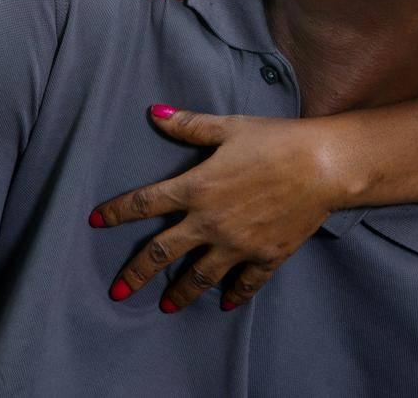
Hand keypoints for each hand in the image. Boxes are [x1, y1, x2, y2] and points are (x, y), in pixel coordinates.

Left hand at [89, 106, 343, 312]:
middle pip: (162, 253)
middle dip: (136, 274)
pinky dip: (233, 295)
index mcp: (197, 188)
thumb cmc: (276, 140)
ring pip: (199, 276)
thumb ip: (189, 125)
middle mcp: (210, 222)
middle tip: (117, 291)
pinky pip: (245, 283)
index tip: (95, 221)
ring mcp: (237, 244)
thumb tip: (153, 112)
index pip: (144, 203)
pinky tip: (224, 304)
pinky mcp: (265, 256)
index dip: (116, 212)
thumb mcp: (229, 127)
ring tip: (167, 306)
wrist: (323, 165)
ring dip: (180, 293)